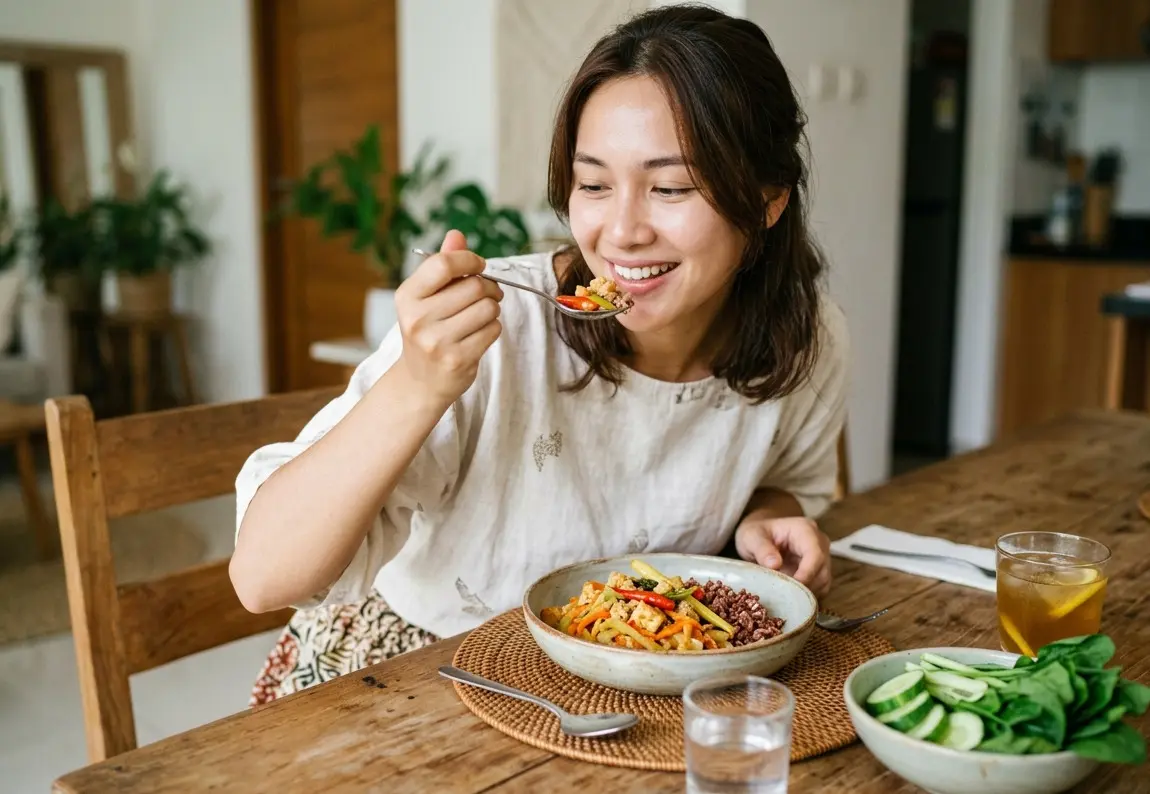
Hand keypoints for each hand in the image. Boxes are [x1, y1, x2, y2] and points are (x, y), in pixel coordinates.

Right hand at [394, 230, 502, 405]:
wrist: (420, 382)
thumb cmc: (427, 331)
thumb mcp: (426, 297)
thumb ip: (442, 265)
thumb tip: (456, 234)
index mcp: (407, 296)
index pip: (444, 264)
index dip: (469, 260)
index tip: (478, 266)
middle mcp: (418, 319)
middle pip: (473, 286)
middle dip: (488, 287)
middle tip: (487, 293)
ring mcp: (437, 342)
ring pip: (487, 308)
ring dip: (492, 308)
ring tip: (481, 315)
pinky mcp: (458, 359)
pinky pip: (493, 330)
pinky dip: (493, 328)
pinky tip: (479, 333)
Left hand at [734, 516, 831, 597]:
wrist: (759, 538)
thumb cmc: (756, 534)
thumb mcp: (752, 537)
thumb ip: (762, 549)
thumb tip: (775, 564)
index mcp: (805, 530)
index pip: (815, 553)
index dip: (807, 573)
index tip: (791, 587)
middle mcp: (819, 542)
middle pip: (822, 570)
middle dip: (804, 586)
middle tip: (783, 595)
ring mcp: (821, 558)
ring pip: (823, 582)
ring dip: (804, 592)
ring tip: (783, 594)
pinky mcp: (819, 572)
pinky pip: (820, 588)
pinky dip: (806, 595)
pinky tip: (789, 595)